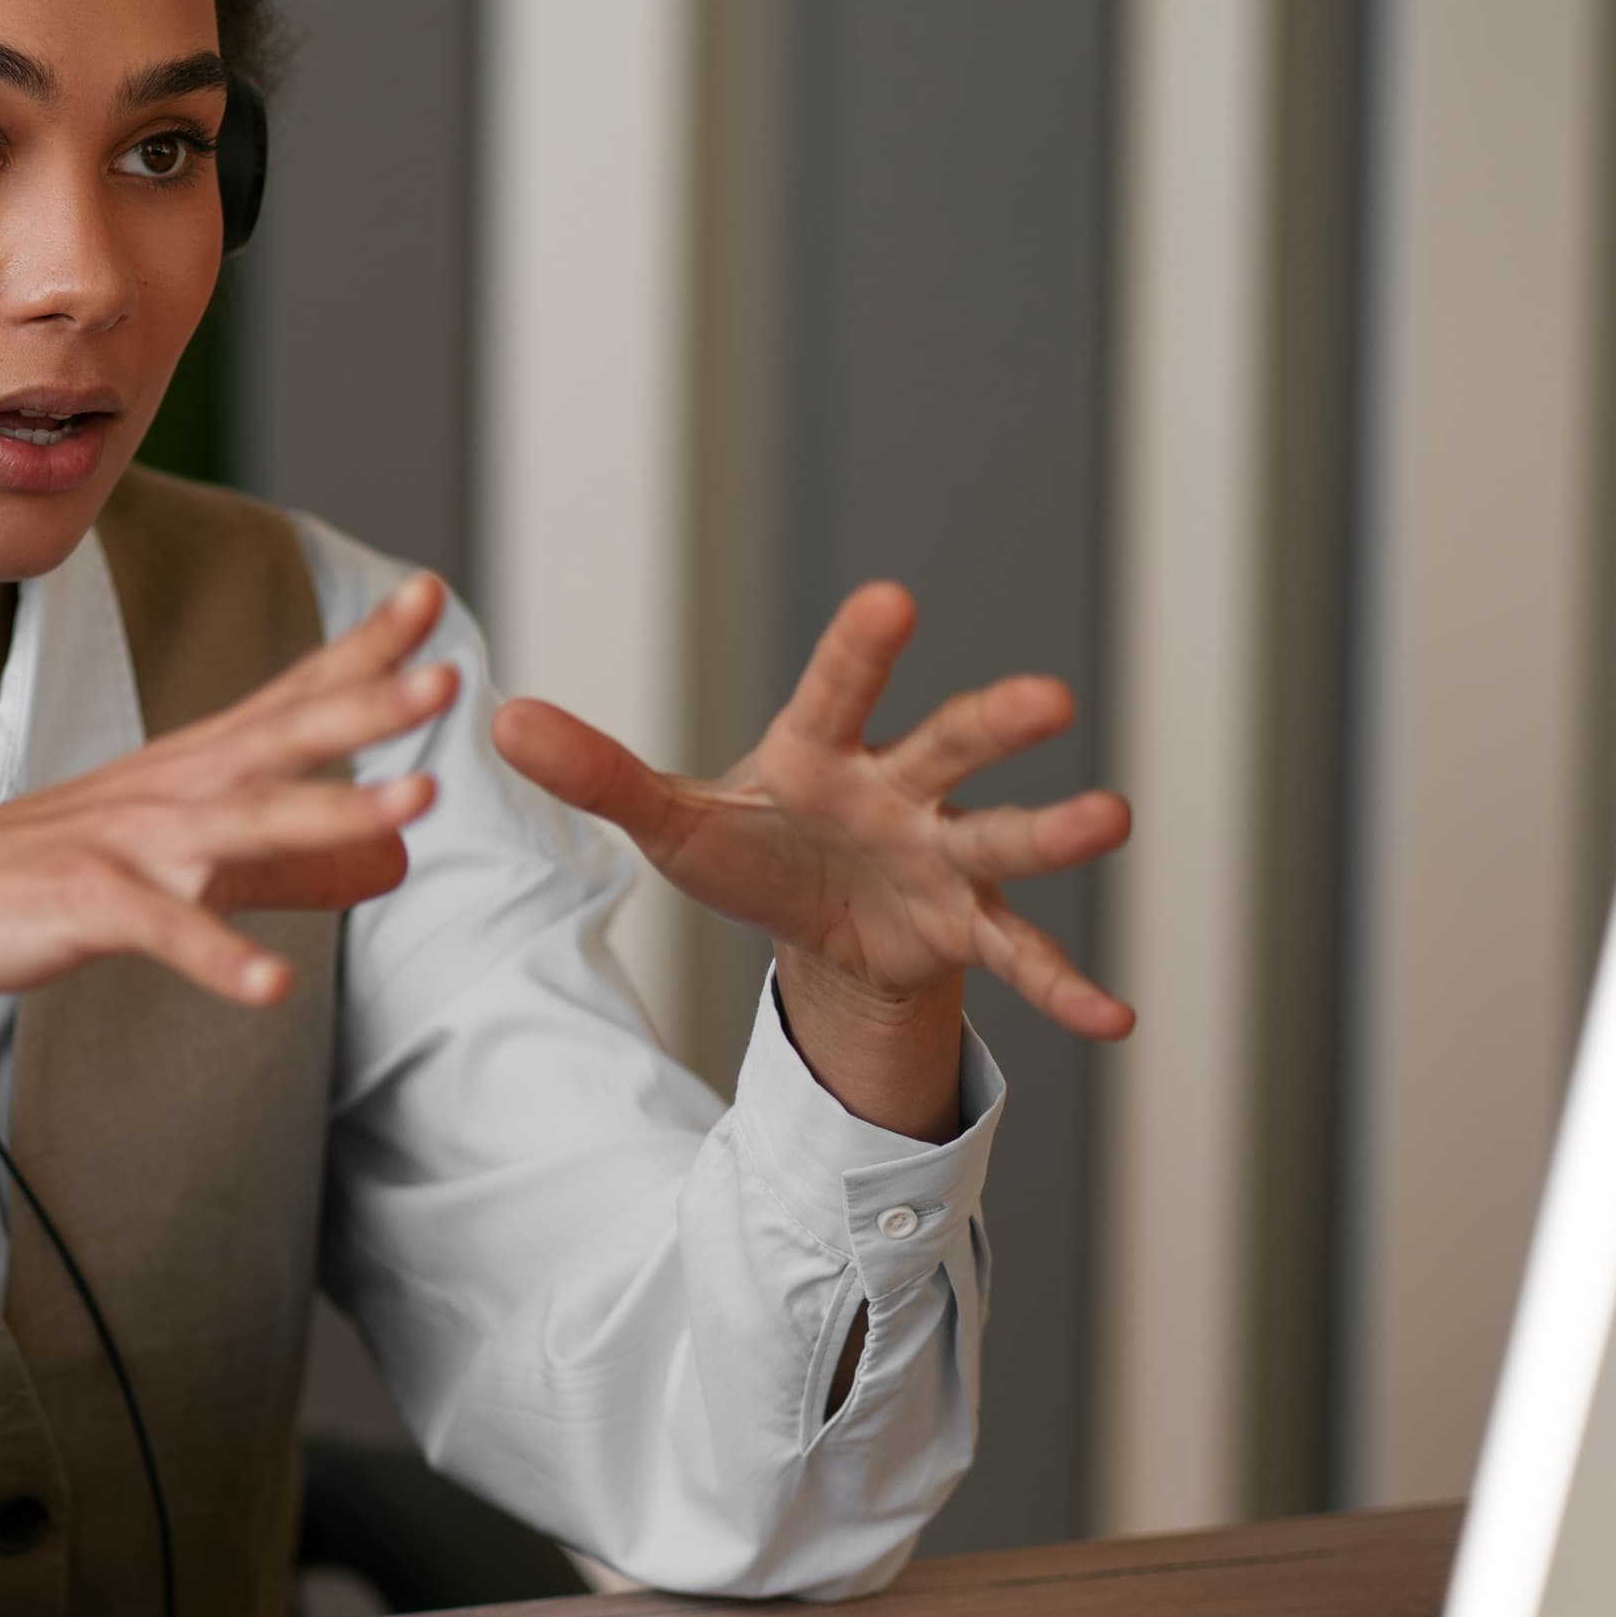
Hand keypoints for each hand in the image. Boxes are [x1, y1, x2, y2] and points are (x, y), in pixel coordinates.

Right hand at [0, 573, 460, 1188]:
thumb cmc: (41, 882)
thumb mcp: (177, 864)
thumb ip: (286, 863)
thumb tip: (391, 859)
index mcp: (185, 769)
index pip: (286, 695)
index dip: (360, 652)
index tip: (427, 598)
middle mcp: (165, 792)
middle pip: (280, 737)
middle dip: (366, 706)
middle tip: (446, 676)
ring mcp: (125, 845)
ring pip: (242, 822)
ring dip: (330, 812)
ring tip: (411, 806)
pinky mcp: (87, 906)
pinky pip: (163, 932)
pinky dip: (216, 957)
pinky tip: (273, 987)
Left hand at [493, 581, 1132, 1139]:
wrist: (817, 922)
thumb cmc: (755, 846)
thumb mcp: (671, 821)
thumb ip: (598, 774)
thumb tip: (500, 719)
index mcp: (823, 752)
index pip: (838, 692)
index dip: (861, 650)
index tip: (891, 599)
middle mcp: (899, 792)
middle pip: (949, 750)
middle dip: (994, 725)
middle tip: (1046, 696)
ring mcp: (942, 858)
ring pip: (1001, 839)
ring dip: (1054, 832)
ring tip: (1111, 818)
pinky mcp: (963, 926)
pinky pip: (1020, 956)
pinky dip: (1065, 987)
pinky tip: (1115, 1018)